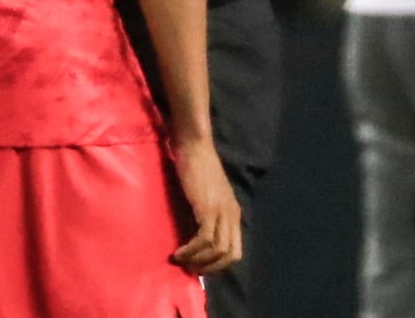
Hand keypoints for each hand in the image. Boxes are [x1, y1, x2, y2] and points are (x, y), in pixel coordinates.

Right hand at [169, 134, 242, 273]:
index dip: (219, 264)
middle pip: (229, 256)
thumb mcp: (208, 193)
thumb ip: (209, 210)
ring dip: (198, 261)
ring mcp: (221, 212)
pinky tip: (180, 251)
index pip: (235, 251)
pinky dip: (192, 250)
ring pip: (217, 251)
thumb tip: (198, 233)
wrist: (194, 146)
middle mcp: (231, 215)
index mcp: (233, 212)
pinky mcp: (208, 208)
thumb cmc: (197, 165)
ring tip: (181, 260)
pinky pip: (204, 239)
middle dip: (210, 268)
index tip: (200, 265)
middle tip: (191, 268)